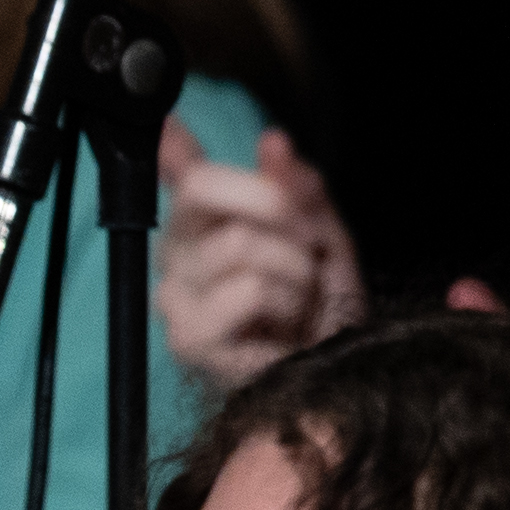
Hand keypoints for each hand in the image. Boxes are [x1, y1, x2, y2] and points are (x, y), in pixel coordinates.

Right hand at [156, 117, 367, 391]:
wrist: (335, 378)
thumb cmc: (321, 312)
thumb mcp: (320, 234)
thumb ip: (296, 187)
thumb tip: (271, 140)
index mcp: (199, 227)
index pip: (180, 173)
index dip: (179, 147)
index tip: (174, 130)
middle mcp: (175, 258)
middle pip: (206, 193)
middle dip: (281, 217)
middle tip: (305, 256)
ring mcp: (177, 300)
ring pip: (238, 244)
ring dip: (293, 271)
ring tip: (298, 302)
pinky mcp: (190, 339)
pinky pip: (247, 289)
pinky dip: (284, 304)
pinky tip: (283, 330)